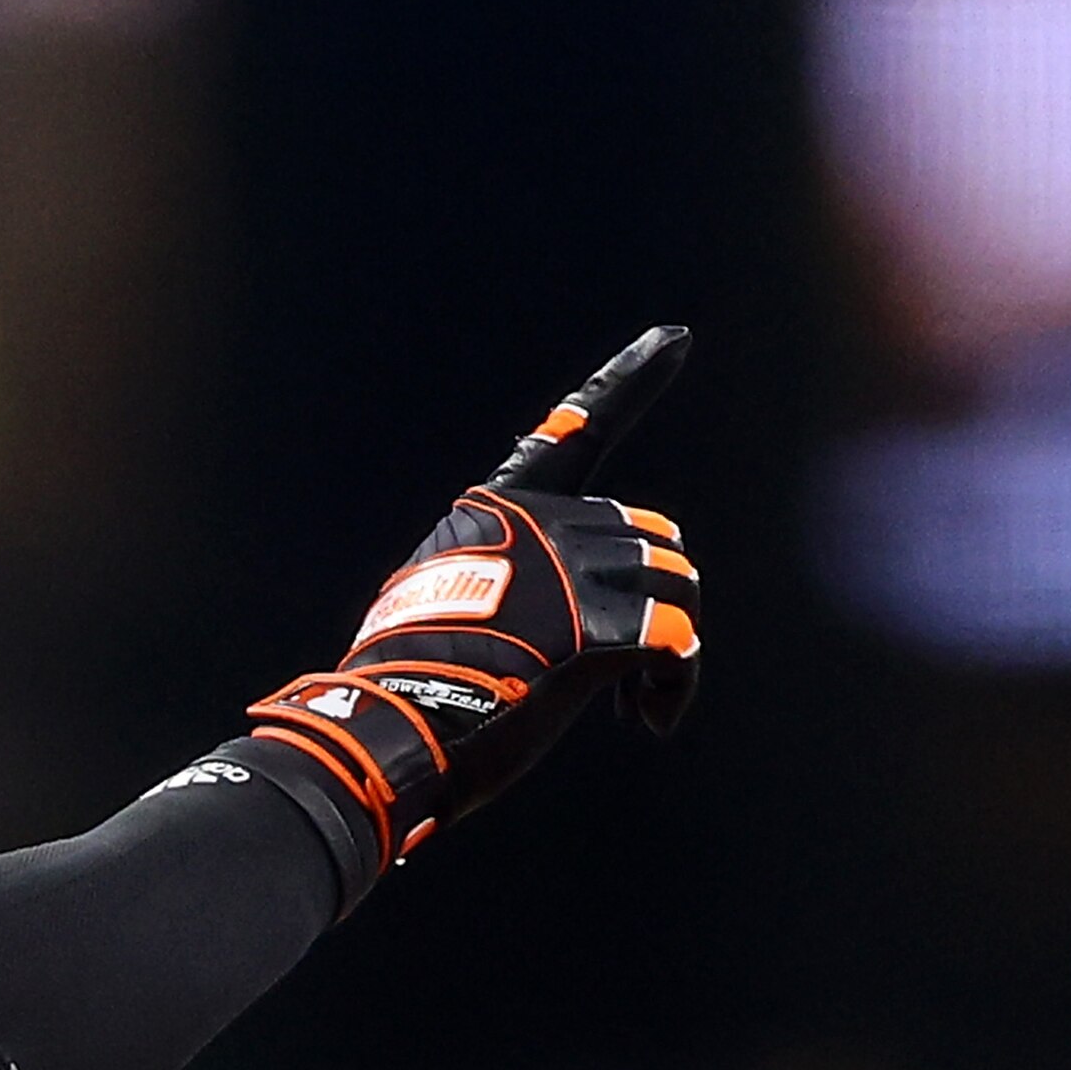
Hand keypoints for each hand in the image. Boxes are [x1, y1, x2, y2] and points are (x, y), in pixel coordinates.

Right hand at [238, 328, 701, 885]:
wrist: (390, 731)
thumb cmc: (411, 688)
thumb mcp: (444, 603)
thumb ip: (511, 580)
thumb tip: (568, 616)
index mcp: (501, 508)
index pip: (576, 428)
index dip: (632, 379)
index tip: (677, 338)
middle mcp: (543, 522)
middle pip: (650, 537)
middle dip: (652, 604)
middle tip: (622, 677)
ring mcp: (572, 570)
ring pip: (679, 584)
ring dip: (669, 649)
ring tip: (631, 703)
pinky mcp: (598, 629)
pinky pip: (680, 642)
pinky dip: (674, 686)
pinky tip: (645, 719)